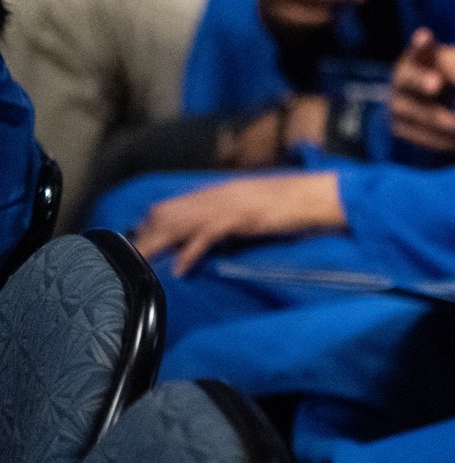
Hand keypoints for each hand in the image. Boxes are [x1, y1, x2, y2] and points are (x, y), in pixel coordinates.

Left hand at [131, 172, 343, 276]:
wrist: (318, 195)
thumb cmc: (290, 204)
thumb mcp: (252, 210)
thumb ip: (228, 219)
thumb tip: (210, 236)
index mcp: (218, 193)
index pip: (171, 206)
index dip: (150, 226)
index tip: (136, 246)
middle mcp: (216, 195)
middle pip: (165, 213)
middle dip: (143, 237)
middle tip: (127, 263)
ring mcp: (227, 204)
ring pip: (178, 221)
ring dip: (156, 245)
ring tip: (139, 266)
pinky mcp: (240, 216)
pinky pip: (206, 234)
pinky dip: (190, 252)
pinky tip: (179, 269)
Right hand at [390, 28, 454, 152]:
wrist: (425, 93)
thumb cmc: (443, 70)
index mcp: (414, 57)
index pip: (418, 49)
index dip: (421, 44)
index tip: (425, 36)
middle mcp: (400, 81)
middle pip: (416, 89)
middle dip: (436, 96)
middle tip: (449, 92)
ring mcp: (397, 107)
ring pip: (426, 120)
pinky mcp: (401, 129)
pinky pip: (426, 139)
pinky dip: (450, 142)